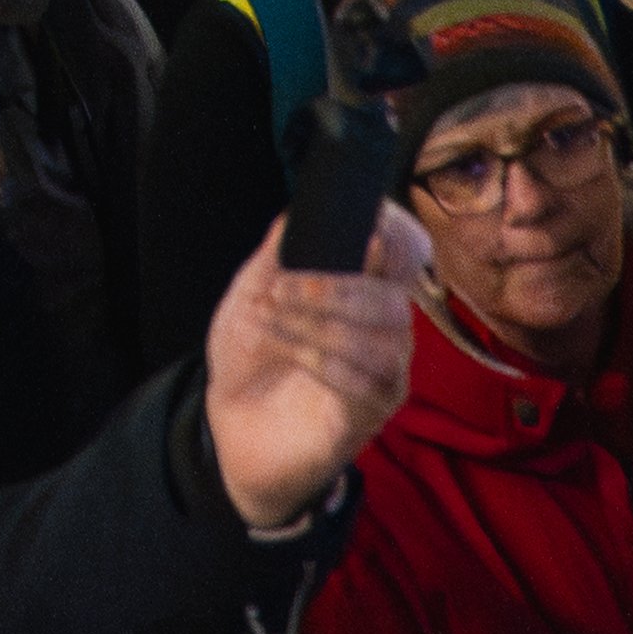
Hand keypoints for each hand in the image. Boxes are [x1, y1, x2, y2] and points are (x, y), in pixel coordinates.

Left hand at [201, 205, 425, 529]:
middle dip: (333, 290)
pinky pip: (371, 384)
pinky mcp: (372, 412)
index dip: (399, 237)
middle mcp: (382, 328)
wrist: (228, 422)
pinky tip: (293, 356)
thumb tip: (297, 212)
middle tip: (280, 290)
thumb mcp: (249, 296)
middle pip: (393, 300)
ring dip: (320, 326)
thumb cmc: (249, 354)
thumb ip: (276, 256)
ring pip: (383, 342)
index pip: (404, 256)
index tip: (368, 229)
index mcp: (360, 289)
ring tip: (270, 322)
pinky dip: (326, 364)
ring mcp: (383, 371)